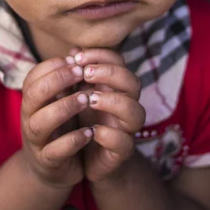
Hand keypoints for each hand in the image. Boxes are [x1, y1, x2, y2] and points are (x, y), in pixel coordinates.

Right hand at [21, 57, 93, 188]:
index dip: (53, 65)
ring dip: (64, 108)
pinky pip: (55, 151)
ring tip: (87, 100)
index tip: (75, 60)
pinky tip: (90, 132)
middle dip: (57, 81)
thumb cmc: (60, 128)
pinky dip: (72, 141)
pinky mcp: (48, 162)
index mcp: (32, 101)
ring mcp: (36, 141)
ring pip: (40, 122)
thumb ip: (67, 79)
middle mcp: (30, 118)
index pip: (33, 76)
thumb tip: (78, 50)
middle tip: (81, 73)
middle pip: (33, 95)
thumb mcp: (61, 101)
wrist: (51, 171)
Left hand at [71, 48, 145, 182]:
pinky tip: (91, 131)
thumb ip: (76, 74)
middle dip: (109, 73)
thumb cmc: (80, 120)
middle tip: (84, 74)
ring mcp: (126, 128)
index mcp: (114, 87)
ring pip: (136, 111)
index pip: (119, 62)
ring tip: (89, 99)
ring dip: (113, 101)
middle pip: (133, 82)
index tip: (77, 56)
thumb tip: (73, 50)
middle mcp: (125, 104)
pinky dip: (109, 134)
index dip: (102, 55)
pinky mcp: (120, 152)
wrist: (80, 159)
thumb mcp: (75, 94)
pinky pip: (124, 142)